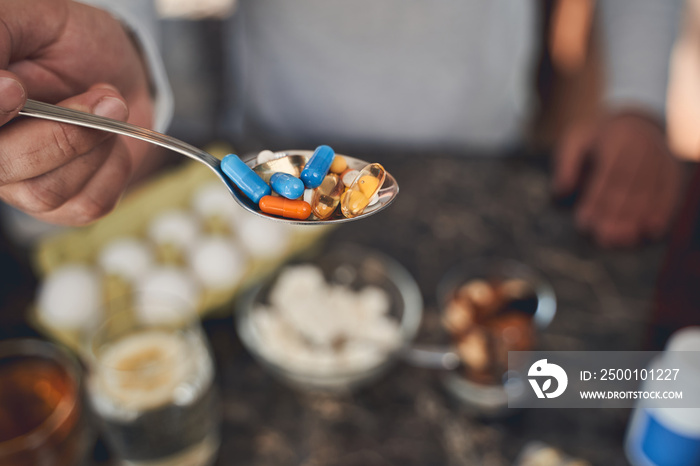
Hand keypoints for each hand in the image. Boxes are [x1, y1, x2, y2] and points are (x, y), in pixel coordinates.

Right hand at [0, 0, 155, 224]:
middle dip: (62, 133)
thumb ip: (0, 34)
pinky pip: (87, 203)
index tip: (15, 87)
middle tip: (104, 98)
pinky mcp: (62, 207)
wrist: (120, 72)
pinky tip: (111, 141)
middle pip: (3, 167)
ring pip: (46, 191)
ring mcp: (20, 186)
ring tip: (109, 108)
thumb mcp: (34, 19)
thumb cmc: (70, 42)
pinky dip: (114, 168)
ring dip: (95, 146)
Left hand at [552, 113, 684, 247]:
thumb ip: (566, 163)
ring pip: (649, 191)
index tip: (584, 222)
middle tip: (604, 238)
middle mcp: (643, 146)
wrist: (634, 119)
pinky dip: (663, 211)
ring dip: (636, 218)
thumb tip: (560, 191)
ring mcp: (661, 156)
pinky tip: (652, 230)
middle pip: (629, 186)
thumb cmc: (597, 137)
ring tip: (622, 240)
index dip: (596, 200)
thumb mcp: (576, 139)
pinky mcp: (673, 167)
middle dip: (616, 214)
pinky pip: (670, 190)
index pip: (607, 174)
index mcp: (616, 138)